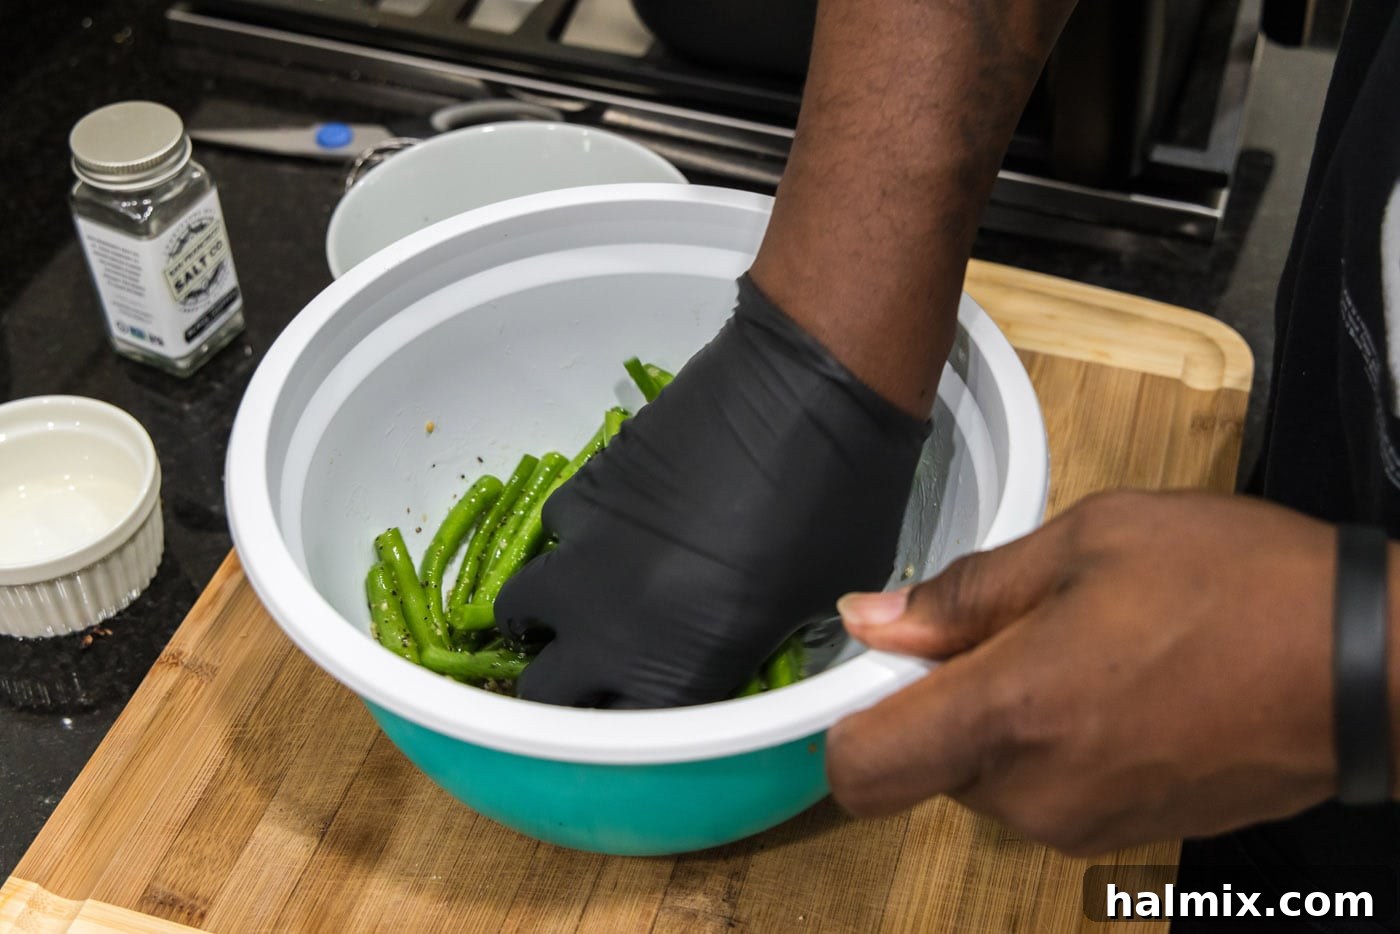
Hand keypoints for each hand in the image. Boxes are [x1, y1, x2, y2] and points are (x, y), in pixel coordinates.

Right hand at [495, 275, 927, 707]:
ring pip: (521, 609)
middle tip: (591, 672)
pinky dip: (572, 540)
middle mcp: (610, 627)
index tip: (639, 714)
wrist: (806, 390)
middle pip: (544, 693)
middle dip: (561, 693)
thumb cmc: (842, 504)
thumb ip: (770, 643)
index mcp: (677, 671)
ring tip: (580, 600)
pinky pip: (553, 533)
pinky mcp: (582, 489)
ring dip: (543, 616)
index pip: (617, 739)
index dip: (627, 730)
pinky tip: (612, 526)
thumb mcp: (824, 603)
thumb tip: (754, 640)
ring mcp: (585, 555)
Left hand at [826, 491, 1341, 855]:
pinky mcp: (1123, 838)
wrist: (1366, 666)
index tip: (878, 667)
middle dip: (942, 701)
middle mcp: (1034, 793)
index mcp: (1010, 714)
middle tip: (1017, 627)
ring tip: (1084, 650)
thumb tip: (868, 620)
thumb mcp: (1086, 543)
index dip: (846, 719)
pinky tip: (1117, 688)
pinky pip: (1044, 793)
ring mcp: (1081, 828)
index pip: (860, 768)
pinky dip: (1052, 746)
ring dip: (1003, 720)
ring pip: (984, 778)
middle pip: (922, 766)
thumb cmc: (1229, 583)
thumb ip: (963, 593)